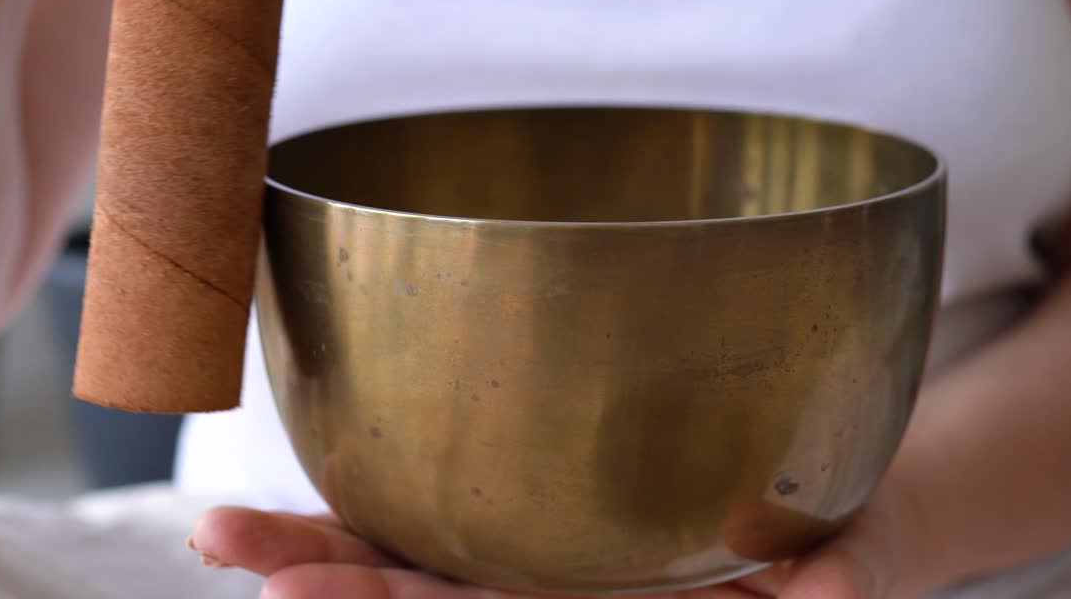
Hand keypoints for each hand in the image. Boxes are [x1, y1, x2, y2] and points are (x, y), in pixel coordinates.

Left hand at [188, 485, 914, 598]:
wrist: (825, 526)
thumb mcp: (854, 557)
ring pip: (422, 561)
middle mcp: (565, 594)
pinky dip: (368, 501)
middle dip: (338, 588)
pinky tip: (301, 482)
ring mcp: (546, 556)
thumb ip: (847, 576)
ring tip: (216, 534)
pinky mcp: (545, 510)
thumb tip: (838, 597)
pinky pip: (447, 510)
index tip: (306, 598)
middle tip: (242, 568)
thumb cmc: (837, 544)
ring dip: (320, 548)